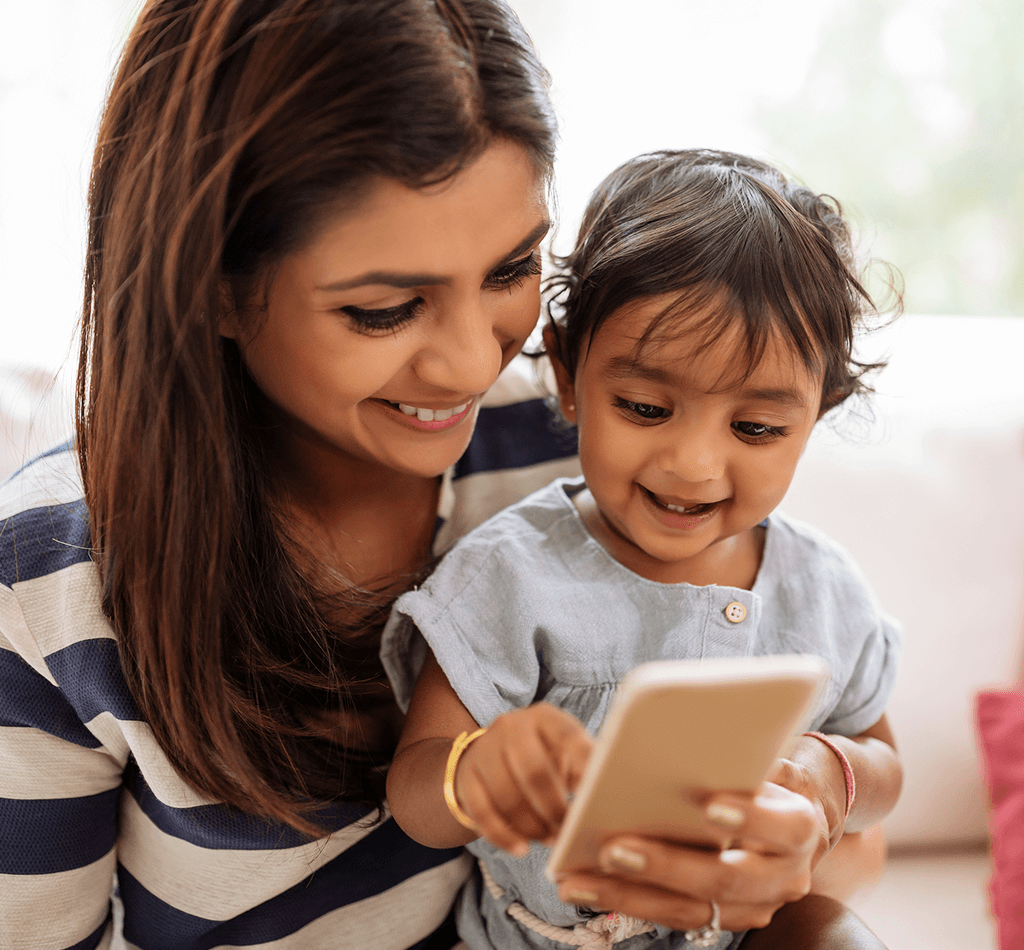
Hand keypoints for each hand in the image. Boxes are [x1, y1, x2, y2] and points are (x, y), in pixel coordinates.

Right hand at [454, 703, 592, 855]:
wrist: (489, 757)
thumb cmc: (543, 759)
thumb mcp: (564, 753)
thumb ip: (587, 768)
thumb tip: (615, 793)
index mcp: (545, 717)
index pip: (569, 738)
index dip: (585, 768)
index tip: (600, 798)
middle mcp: (512, 726)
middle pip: (534, 772)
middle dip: (554, 809)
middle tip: (567, 833)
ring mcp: (485, 750)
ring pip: (508, 796)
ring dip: (532, 826)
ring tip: (549, 840)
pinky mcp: (466, 776)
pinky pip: (482, 812)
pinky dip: (503, 836)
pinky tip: (520, 848)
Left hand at [555, 782, 820, 931]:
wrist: (793, 823)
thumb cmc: (768, 780)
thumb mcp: (770, 761)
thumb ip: (746, 756)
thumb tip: (698, 735)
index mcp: (799, 828)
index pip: (782, 827)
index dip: (750, 818)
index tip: (709, 804)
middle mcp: (783, 877)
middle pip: (725, 878)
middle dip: (666, 865)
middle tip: (614, 848)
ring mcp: (752, 906)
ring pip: (690, 908)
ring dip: (629, 895)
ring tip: (579, 879)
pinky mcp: (720, 918)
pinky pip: (671, 916)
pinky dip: (626, 902)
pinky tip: (585, 887)